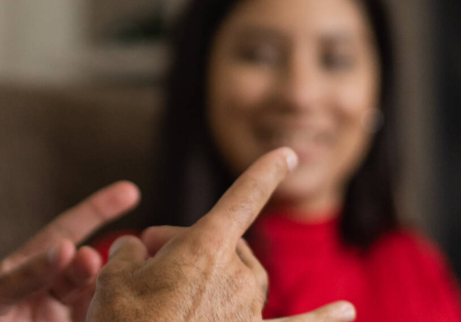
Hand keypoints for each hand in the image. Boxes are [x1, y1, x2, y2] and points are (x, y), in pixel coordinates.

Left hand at [0, 181, 140, 321]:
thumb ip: (25, 273)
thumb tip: (65, 248)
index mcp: (31, 266)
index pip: (69, 229)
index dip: (99, 209)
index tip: (129, 191)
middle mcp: (51, 289)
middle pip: (85, 268)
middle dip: (93, 262)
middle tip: (89, 261)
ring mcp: (61, 314)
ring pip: (96, 296)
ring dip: (105, 290)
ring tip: (106, 289)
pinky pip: (95, 318)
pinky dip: (108, 313)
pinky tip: (112, 311)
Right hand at [87, 148, 356, 321]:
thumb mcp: (112, 279)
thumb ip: (130, 252)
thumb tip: (139, 249)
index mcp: (205, 249)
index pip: (242, 199)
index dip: (264, 174)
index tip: (285, 155)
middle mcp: (237, 276)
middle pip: (224, 243)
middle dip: (189, 244)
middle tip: (149, 259)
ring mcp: (248, 312)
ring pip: (243, 278)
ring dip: (217, 276)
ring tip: (170, 293)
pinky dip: (322, 318)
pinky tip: (348, 311)